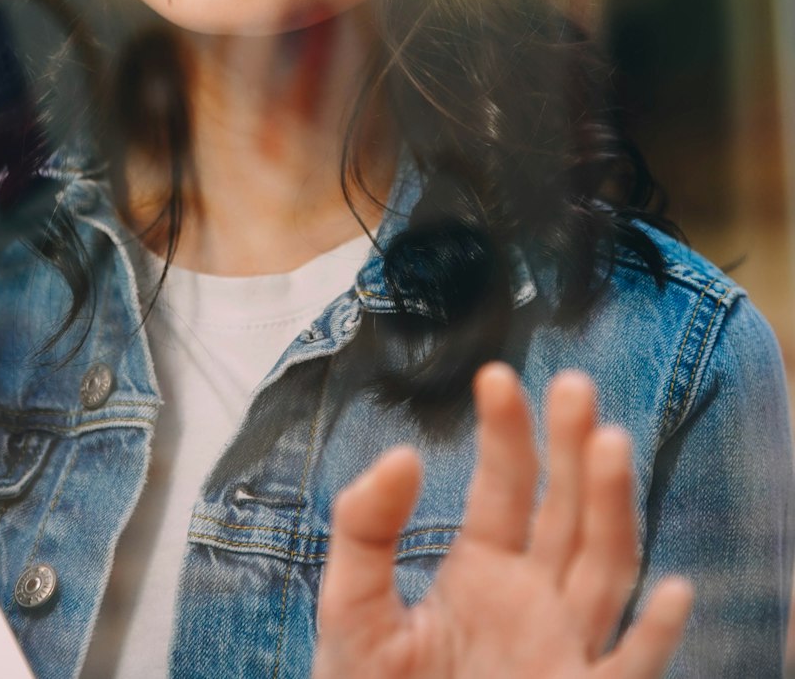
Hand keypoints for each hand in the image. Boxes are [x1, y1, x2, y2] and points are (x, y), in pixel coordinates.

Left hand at [313, 364, 692, 678]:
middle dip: (572, 449)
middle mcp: (534, 601)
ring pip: (603, 570)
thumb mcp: (352, 611)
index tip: (496, 376)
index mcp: (483, 571)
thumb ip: (366, 532)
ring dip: (610, 508)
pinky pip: (629, 670)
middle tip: (574, 383)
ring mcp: (562, 650)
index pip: (506, 487)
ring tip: (611, 441)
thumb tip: (402, 455)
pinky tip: (674, 591)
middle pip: (566, 514)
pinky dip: (658, 638)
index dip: (507, 432)